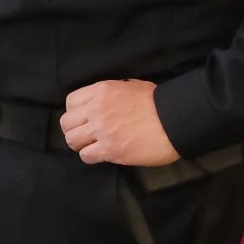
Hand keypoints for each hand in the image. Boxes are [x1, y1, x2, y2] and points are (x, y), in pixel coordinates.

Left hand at [60, 79, 177, 166]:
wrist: (176, 119)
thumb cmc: (159, 102)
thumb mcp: (132, 86)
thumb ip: (112, 93)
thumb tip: (105, 100)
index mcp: (101, 91)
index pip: (71, 102)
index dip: (75, 112)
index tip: (84, 119)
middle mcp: (97, 109)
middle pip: (67, 122)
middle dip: (74, 129)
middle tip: (85, 135)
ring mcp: (102, 130)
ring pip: (72, 140)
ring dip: (80, 144)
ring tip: (92, 145)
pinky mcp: (111, 149)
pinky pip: (86, 156)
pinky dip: (91, 156)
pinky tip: (101, 154)